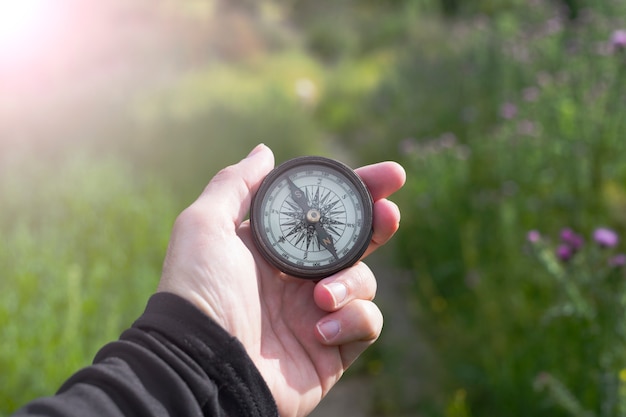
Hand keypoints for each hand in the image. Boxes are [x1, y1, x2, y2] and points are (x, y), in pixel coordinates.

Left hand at [157, 144, 405, 416]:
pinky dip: (352, 320)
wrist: (202, 362)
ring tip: (320, 297)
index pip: (325, 213)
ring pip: (364, 281)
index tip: (389, 176)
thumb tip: (266, 152)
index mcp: (276, 248)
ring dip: (350, 283)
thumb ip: (236, 184)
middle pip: (356, 242)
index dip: (357, 191)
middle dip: (379, 222)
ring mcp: (318, 312)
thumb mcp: (206, 225)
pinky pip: (368, 323)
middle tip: (388, 213)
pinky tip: (320, 330)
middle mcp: (300, 277)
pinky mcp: (333, 348)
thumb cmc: (198, 290)